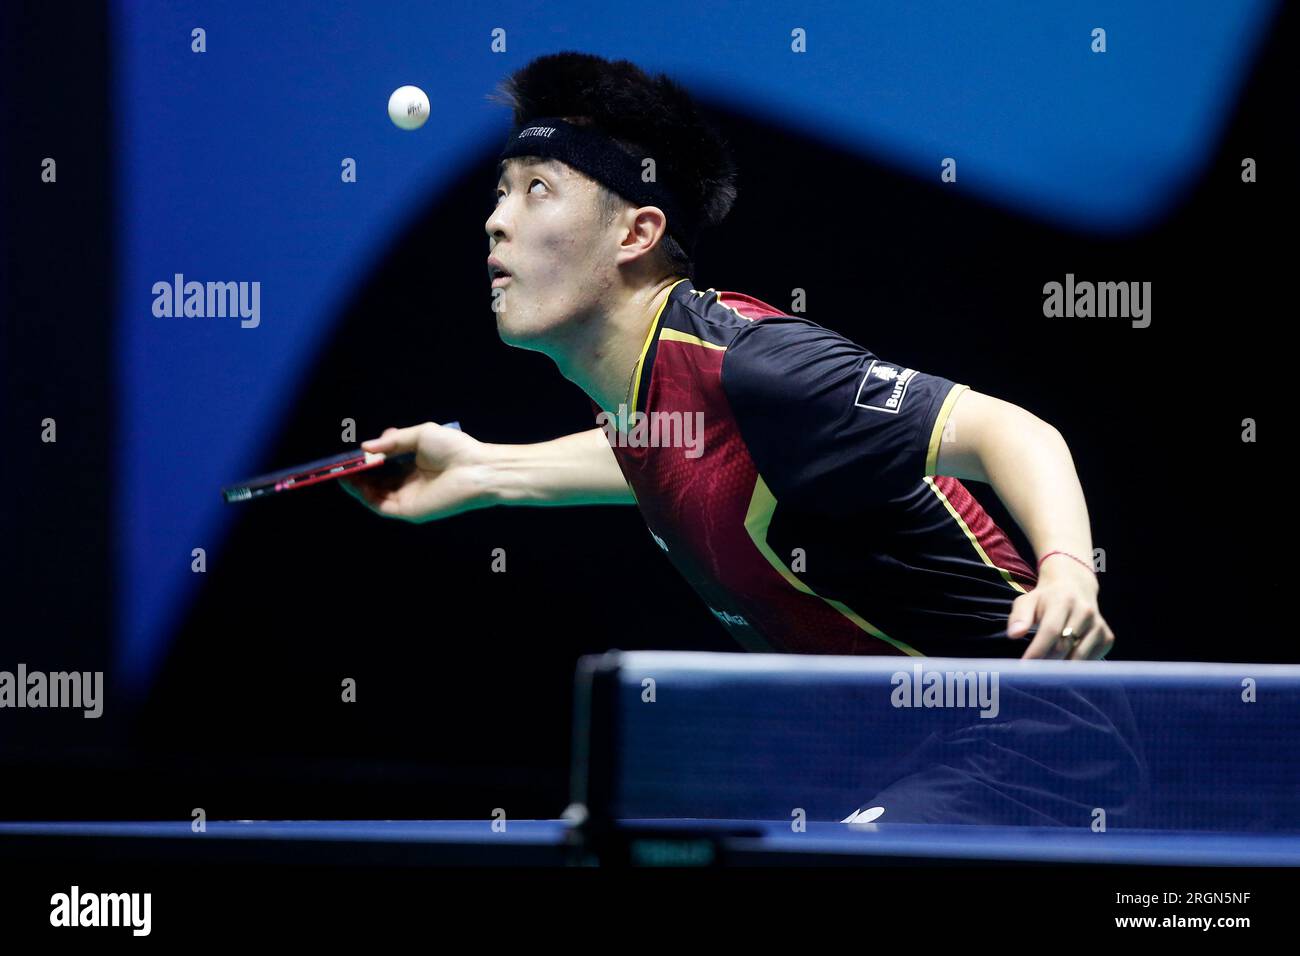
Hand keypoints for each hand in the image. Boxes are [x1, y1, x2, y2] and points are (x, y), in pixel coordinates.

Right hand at [340, 421, 488, 521]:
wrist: (476, 468)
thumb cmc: (455, 448)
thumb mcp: (420, 435)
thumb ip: (393, 441)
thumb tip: (366, 447)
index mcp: (414, 466)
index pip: (384, 467)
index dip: (367, 461)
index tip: (351, 454)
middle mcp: (409, 484)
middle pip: (375, 483)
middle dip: (356, 474)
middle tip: (339, 464)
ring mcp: (408, 499)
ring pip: (373, 495)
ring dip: (355, 485)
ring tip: (340, 472)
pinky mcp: (408, 510)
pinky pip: (380, 505)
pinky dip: (364, 496)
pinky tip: (352, 481)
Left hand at [1009, 560, 1113, 659]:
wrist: (1075, 587)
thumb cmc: (1046, 599)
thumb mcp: (1027, 601)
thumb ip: (1019, 617)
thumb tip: (1013, 635)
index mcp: (1063, 601)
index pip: (1051, 631)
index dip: (1037, 651)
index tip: (1024, 666)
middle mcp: (1085, 612)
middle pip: (1063, 647)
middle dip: (1046, 662)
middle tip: (1033, 671)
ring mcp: (1099, 625)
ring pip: (1078, 657)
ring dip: (1061, 668)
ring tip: (1047, 669)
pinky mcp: (1107, 637)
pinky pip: (1091, 660)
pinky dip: (1076, 666)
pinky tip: (1065, 660)